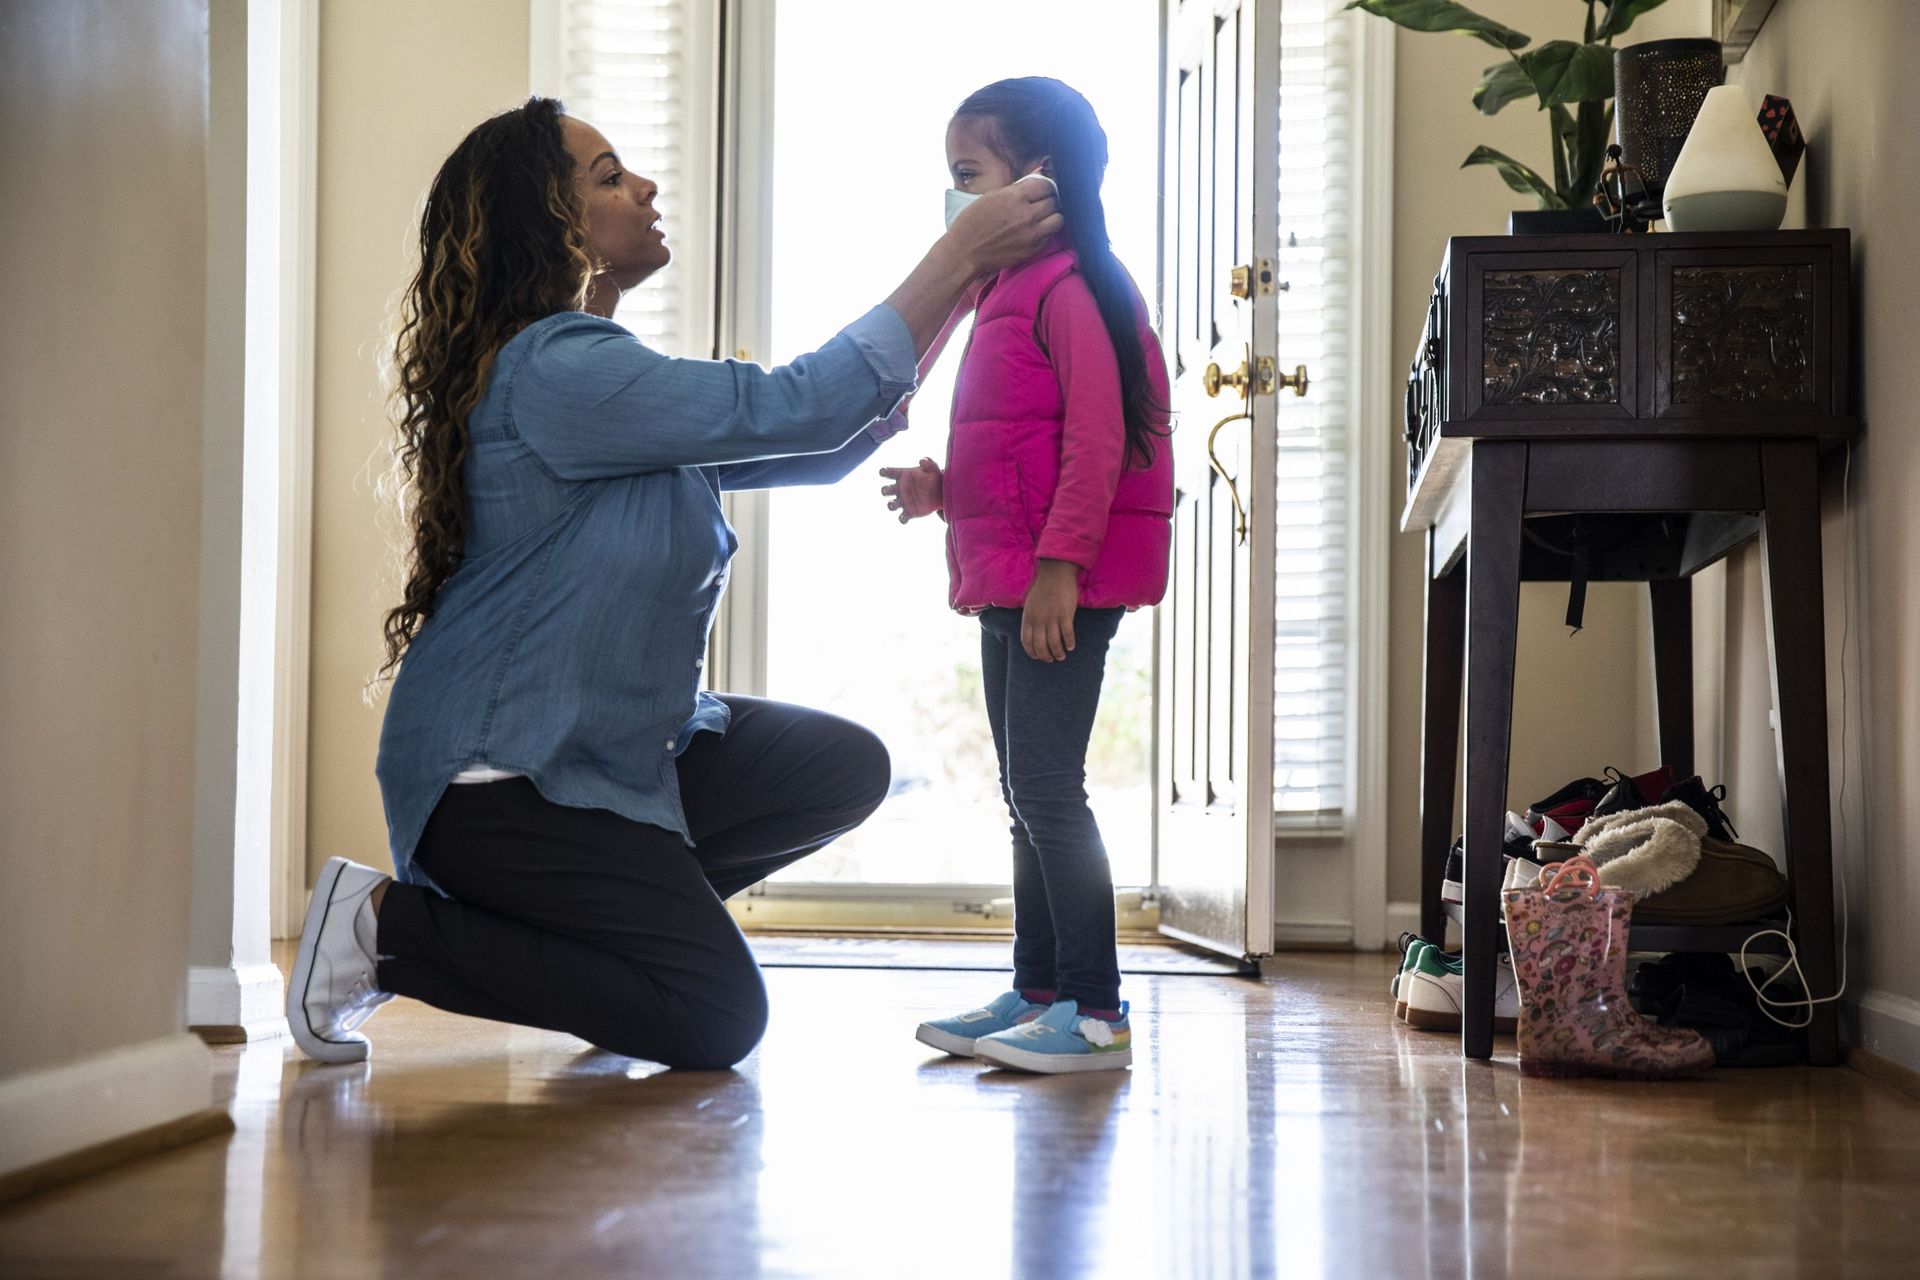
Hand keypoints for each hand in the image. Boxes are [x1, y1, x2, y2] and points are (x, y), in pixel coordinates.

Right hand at [879, 458, 942, 522]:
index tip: (883, 472)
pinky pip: (902, 517)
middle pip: (887, 490)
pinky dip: (902, 519)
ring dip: (890, 504)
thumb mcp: (934, 469)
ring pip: (892, 504)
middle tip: (887, 490)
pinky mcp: (910, 512)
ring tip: (892, 504)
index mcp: (902, 476)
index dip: (884, 472)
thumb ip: (929, 463)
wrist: (942, 493)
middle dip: (885, 490)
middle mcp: (900, 489)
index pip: (889, 473)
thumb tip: (922, 460)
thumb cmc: (935, 478)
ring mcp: (904, 501)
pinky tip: (904, 518)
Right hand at [942, 175, 1062, 278]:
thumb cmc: (973, 221)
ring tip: (1043, 217)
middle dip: (1049, 200)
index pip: (1046, 185)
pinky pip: (1050, 237)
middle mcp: (1026, 214)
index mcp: (1015, 196)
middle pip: (1053, 202)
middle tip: (1042, 203)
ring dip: (1052, 216)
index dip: (1045, 186)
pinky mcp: (1032, 249)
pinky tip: (1036, 231)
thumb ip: (1017, 188)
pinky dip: (1046, 232)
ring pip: (1058, 220)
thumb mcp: (992, 196)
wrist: (965, 250)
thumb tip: (1038, 176)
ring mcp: (1031, 233)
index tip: (1042, 190)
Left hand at [1021, 559, 1080, 661]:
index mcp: (1028, 618)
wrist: (1055, 572)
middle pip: (1040, 646)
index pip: (1027, 642)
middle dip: (1046, 656)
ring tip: (1062, 656)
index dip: (1032, 652)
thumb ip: (1031, 618)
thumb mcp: (1030, 604)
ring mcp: (1052, 618)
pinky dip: (1069, 643)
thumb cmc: (1043, 587)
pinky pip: (1067, 634)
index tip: (1038, 657)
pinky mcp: (1065, 614)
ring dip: (1058, 653)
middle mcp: (1038, 620)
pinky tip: (1071, 646)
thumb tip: (1032, 632)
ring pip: (1054, 643)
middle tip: (1051, 659)